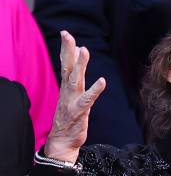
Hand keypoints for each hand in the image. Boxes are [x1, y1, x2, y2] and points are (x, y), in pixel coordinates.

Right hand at [45, 31, 105, 162]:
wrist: (63, 141)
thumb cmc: (70, 118)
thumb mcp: (73, 96)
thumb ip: (75, 79)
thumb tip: (78, 61)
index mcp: (67, 87)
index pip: (65, 65)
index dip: (66, 50)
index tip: (66, 33)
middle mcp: (68, 92)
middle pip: (67, 68)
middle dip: (68, 51)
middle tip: (67, 35)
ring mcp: (72, 102)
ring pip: (75, 80)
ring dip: (80, 65)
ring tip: (84, 50)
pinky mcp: (79, 112)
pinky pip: (87, 100)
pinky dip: (94, 90)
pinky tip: (102, 81)